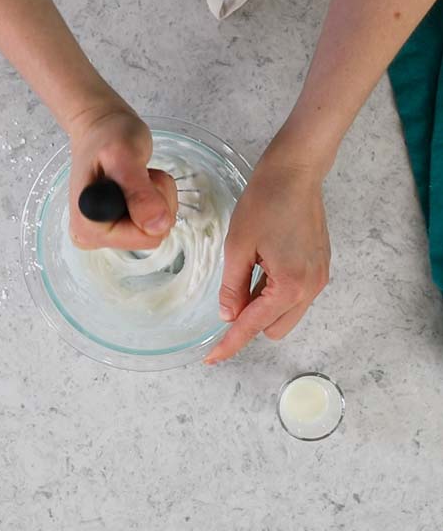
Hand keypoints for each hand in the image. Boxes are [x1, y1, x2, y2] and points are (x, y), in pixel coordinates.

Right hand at [67, 104, 178, 250]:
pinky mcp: (112, 230)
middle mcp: (91, 238)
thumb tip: (157, 226)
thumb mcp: (125, 157)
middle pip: (150, 236)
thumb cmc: (107, 137)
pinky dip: (153, 201)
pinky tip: (136, 185)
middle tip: (141, 175)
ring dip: (157, 199)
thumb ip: (139, 193)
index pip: (144, 237)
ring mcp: (101, 236)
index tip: (142, 179)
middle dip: (157, 203)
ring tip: (138, 176)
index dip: (154, 206)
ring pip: (154, 230)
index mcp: (90, 228)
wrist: (98, 128)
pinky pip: (149, 225)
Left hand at [206, 147, 329, 363]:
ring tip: (248, 273)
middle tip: (229, 296)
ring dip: (262, 308)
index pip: (252, 326)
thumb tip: (228, 316)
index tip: (212, 359)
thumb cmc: (266, 202)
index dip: (229, 344)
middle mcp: (310, 286)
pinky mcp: (319, 267)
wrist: (296, 171)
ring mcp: (318, 277)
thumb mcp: (237, 248)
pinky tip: (261, 270)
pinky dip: (273, 295)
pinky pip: (293, 297)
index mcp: (290, 285)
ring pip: (284, 315)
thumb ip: (232, 288)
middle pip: (272, 329)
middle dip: (249, 323)